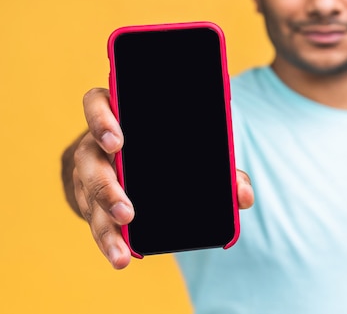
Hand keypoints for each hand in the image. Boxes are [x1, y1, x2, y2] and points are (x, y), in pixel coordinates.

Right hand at [72, 88, 253, 268]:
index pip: (96, 104)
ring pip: (88, 199)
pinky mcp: (89, 199)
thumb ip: (220, 165)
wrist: (136, 158)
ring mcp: (88, 173)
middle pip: (89, 161)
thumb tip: (243, 196)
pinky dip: (109, 240)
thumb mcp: (190, 146)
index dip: (101, 120)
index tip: (118, 143)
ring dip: (105, 228)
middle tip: (127, 213)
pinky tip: (121, 256)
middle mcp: (95, 144)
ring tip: (122, 251)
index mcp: (119, 116)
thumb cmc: (167, 147)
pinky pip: (94, 220)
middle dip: (106, 189)